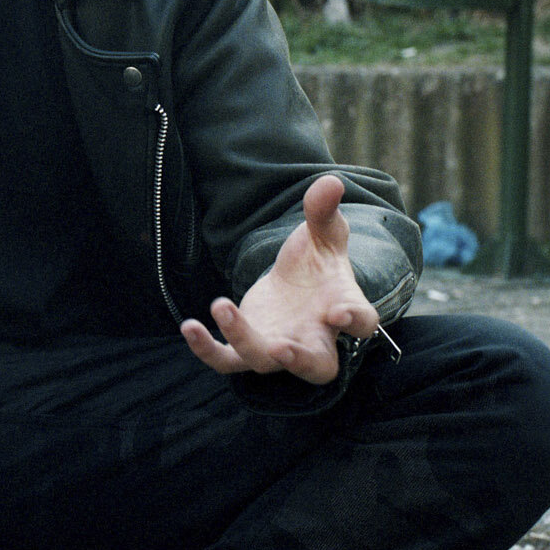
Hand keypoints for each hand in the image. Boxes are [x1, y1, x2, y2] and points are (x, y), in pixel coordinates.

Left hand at [181, 174, 379, 384]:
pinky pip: (227, 360)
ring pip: (263, 362)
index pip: (361, 324)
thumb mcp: (323, 234)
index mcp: (344, 309)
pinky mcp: (247, 347)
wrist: (295, 286)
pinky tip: (188, 326)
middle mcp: (315, 337)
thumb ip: (324, 212)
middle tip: (282, 349)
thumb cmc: (318, 265)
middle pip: (318, 367)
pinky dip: (207, 350)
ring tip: (220, 304)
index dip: (354, 320)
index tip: (338, 311)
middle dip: (301, 362)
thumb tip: (330, 181)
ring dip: (242, 339)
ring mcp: (279, 347)